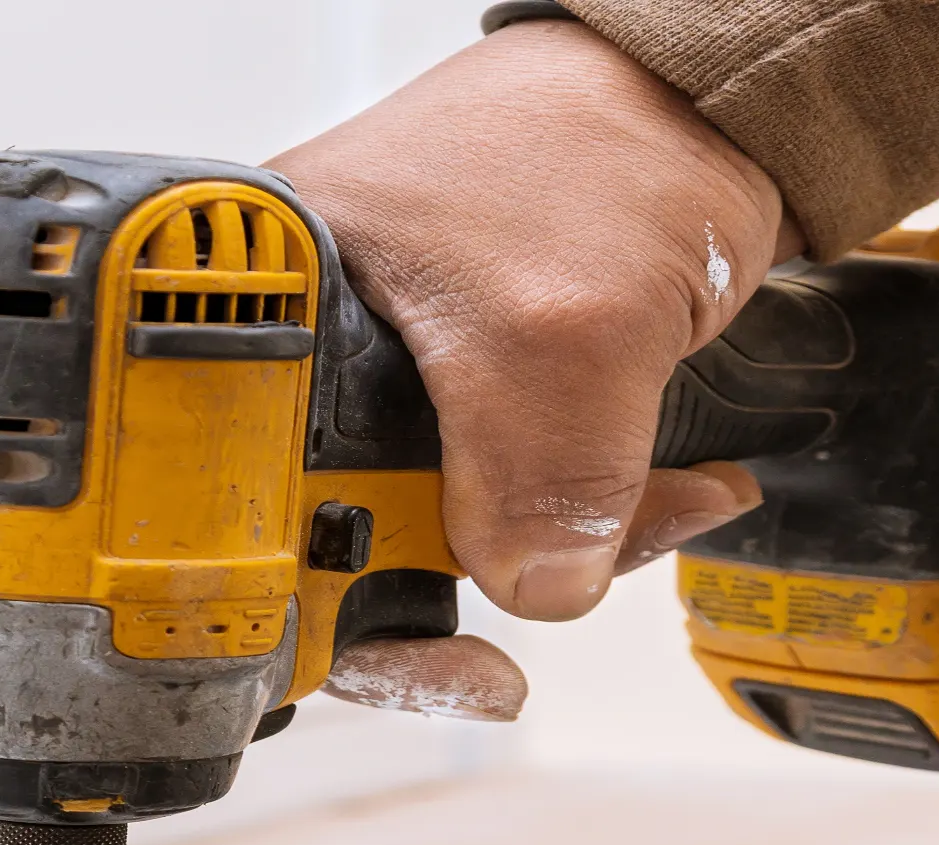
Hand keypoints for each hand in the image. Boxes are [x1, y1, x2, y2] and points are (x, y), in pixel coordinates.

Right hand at [271, 19, 792, 718]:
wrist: (704, 98)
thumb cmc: (600, 139)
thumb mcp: (572, 326)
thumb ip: (545, 476)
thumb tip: (533, 591)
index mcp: (271, 298)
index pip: (234, 492)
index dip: (309, 592)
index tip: (411, 653)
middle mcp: (311, 343)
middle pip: (347, 529)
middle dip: (475, 570)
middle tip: (568, 571)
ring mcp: (391, 368)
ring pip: (445, 524)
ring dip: (559, 540)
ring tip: (659, 504)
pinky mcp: (469, 384)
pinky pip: (507, 491)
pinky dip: (586, 507)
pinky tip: (664, 489)